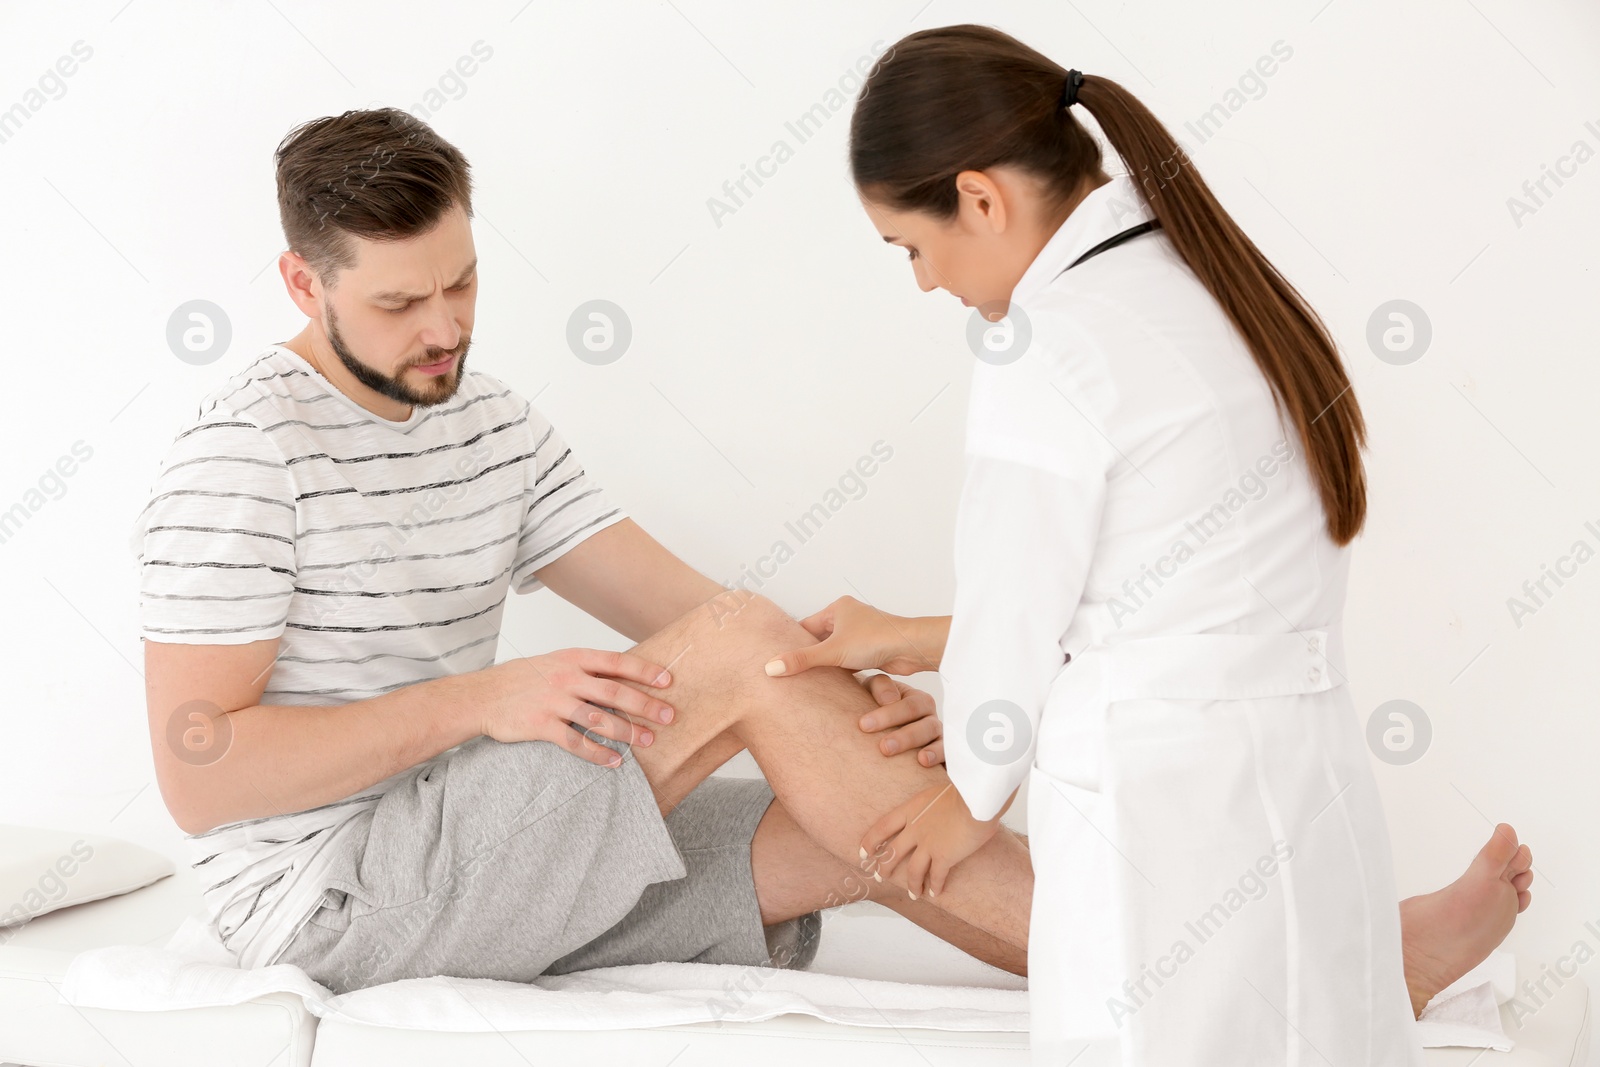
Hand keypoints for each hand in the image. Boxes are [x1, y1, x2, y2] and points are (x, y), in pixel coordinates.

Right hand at [478, 649, 675, 766]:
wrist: (482, 695)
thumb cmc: (523, 678)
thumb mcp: (555, 662)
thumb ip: (586, 669)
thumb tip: (623, 677)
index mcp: (573, 659)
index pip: (616, 662)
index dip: (644, 671)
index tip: (668, 681)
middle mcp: (566, 678)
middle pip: (613, 692)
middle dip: (644, 704)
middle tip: (668, 716)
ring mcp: (553, 702)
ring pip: (598, 718)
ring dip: (626, 732)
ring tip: (648, 741)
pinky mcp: (541, 726)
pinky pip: (575, 742)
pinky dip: (597, 753)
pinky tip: (614, 762)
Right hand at [764, 595, 939, 677]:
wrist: (913, 649)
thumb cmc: (878, 640)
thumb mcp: (833, 651)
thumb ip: (802, 660)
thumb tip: (772, 667)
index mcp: (838, 609)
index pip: (805, 627)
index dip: (792, 644)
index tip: (778, 659)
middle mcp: (848, 618)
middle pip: (819, 640)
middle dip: (808, 656)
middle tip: (789, 674)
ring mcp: (860, 635)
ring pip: (834, 652)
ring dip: (825, 666)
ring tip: (808, 681)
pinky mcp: (871, 650)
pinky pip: (848, 661)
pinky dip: (840, 671)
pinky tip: (832, 685)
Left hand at [858, 674, 943, 765]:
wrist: (875, 729)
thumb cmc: (872, 706)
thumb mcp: (872, 691)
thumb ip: (879, 687)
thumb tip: (889, 699)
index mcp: (918, 701)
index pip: (910, 706)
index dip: (889, 715)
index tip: (864, 725)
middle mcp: (931, 721)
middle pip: (927, 727)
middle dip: (906, 737)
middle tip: (884, 748)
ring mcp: (938, 741)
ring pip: (942, 744)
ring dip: (933, 751)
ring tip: (922, 760)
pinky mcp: (941, 761)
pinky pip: (948, 763)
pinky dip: (945, 765)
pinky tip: (935, 770)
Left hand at [860, 783, 999, 899]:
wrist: (977, 797)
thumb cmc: (965, 787)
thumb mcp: (938, 790)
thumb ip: (931, 802)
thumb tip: (936, 803)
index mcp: (911, 809)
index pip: (882, 827)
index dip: (870, 841)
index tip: (863, 852)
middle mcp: (915, 828)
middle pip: (892, 853)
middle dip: (884, 868)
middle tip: (880, 877)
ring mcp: (928, 844)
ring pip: (913, 871)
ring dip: (912, 885)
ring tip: (913, 894)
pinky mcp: (945, 856)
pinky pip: (936, 877)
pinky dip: (935, 887)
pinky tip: (935, 894)